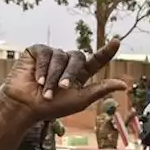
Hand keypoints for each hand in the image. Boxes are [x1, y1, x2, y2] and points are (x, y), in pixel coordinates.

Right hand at [2, 40, 128, 122]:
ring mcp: (52, 55)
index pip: (96, 60)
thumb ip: (100, 90)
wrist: (25, 106)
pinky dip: (42, 68)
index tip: (117, 42)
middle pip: (77, 57)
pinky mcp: (37, 51)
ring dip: (52, 77)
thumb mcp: (80, 100)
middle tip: (62, 89)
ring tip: (45, 91)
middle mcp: (67, 63)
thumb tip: (124, 85)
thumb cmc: (51, 107)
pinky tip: (36, 80)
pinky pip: (45, 54)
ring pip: (60, 57)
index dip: (106, 52)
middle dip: (69, 74)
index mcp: (79, 74)